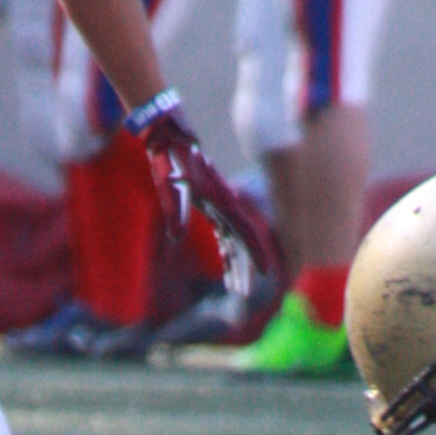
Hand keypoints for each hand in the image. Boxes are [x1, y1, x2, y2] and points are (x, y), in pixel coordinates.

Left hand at [138, 105, 282, 302]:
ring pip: (233, 241)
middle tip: (241, 293)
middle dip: (243, 267)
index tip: (264, 273)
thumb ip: (175, 212)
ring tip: (234, 289)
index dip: (255, 253)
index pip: (246, 232)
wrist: (171, 141)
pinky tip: (227, 270)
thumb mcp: (171, 187)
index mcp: (222, 203)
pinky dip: (226, 253)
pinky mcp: (210, 207)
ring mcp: (219, 207)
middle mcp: (226, 206)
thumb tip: (175, 237)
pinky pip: (224, 235)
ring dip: (234, 264)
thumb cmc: (172, 163)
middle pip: (241, 242)